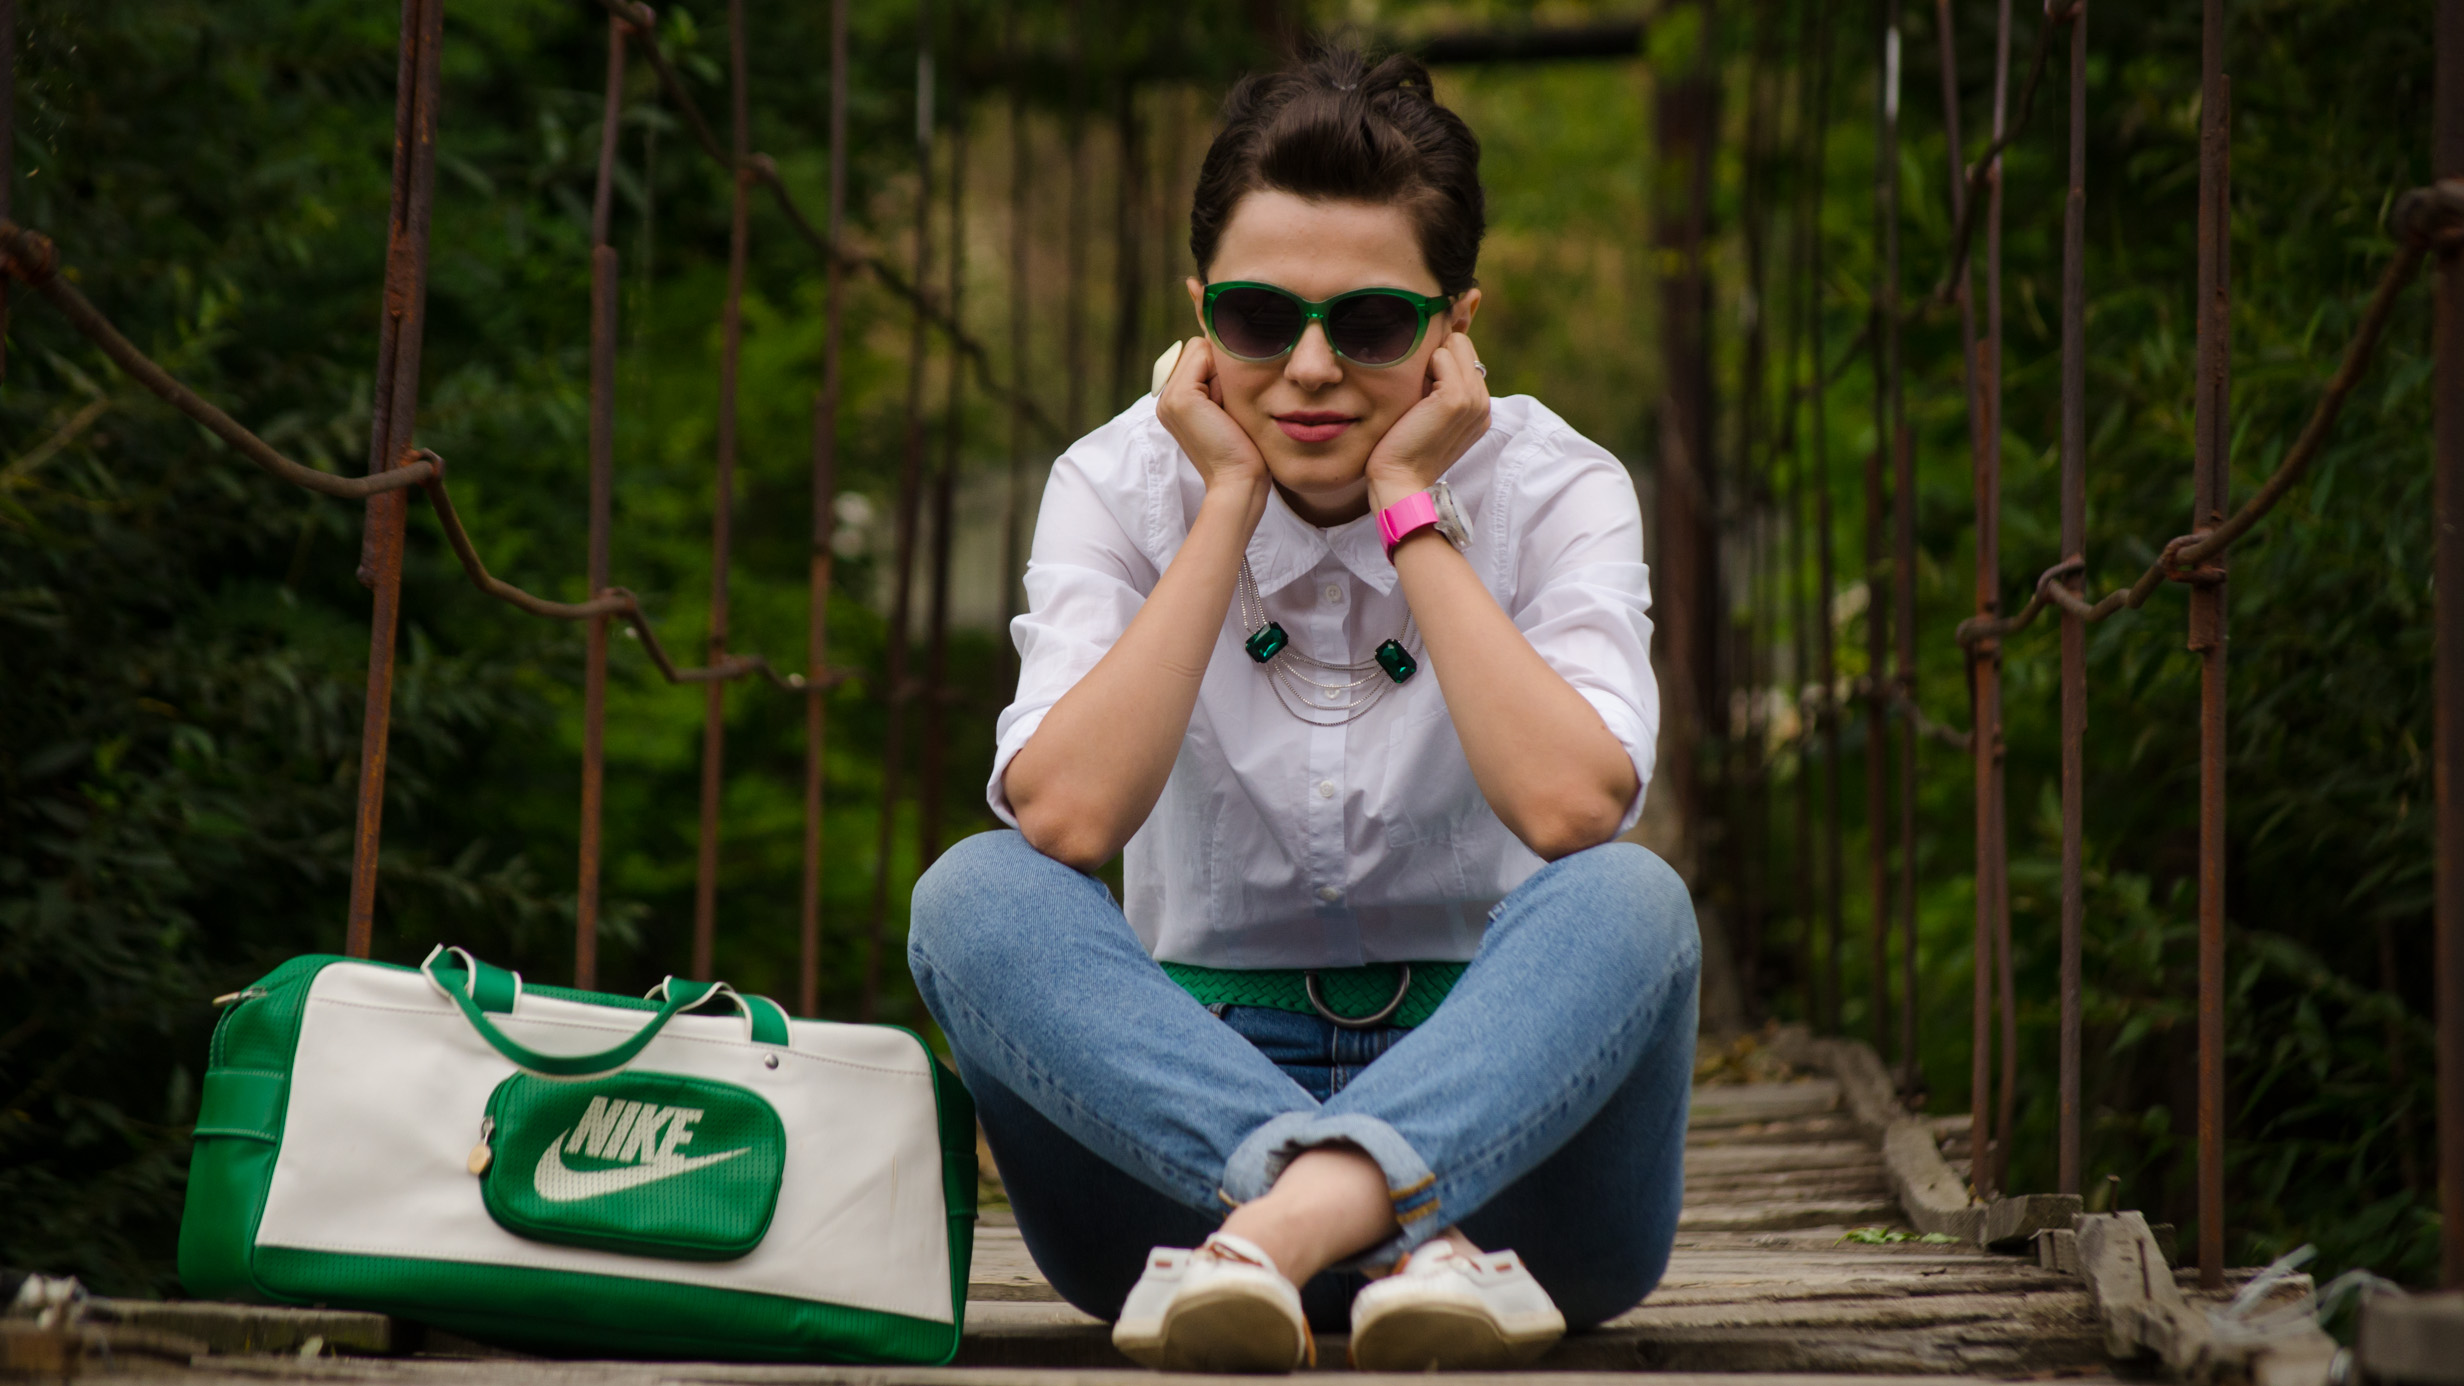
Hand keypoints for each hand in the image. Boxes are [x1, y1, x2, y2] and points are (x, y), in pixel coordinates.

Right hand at [1154, 337, 1269, 520]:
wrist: (1239, 481)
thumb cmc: (1244, 450)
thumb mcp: (1228, 407)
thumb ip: (1218, 379)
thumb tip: (1224, 343)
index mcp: (1174, 401)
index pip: (1196, 356)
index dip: (1220, 372)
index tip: (1226, 411)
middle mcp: (1165, 398)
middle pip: (1197, 348)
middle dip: (1221, 370)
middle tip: (1226, 411)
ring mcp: (1168, 397)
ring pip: (1200, 348)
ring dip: (1222, 373)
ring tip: (1225, 410)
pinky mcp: (1180, 397)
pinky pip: (1202, 354)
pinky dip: (1221, 375)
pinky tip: (1223, 408)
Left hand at [1364, 331, 1490, 510]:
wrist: (1399, 481)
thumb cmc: (1404, 449)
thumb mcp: (1431, 415)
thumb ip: (1442, 387)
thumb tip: (1435, 351)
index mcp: (1480, 409)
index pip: (1466, 355)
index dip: (1440, 363)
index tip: (1423, 393)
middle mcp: (1483, 403)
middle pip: (1463, 344)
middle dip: (1438, 357)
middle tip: (1419, 393)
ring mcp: (1474, 400)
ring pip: (1455, 345)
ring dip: (1429, 362)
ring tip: (1418, 397)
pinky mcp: (1456, 398)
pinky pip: (1441, 355)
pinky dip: (1423, 367)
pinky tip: (1415, 397)